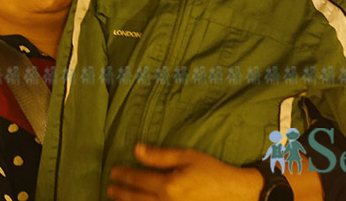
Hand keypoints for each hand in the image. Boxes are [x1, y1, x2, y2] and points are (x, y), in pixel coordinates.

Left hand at [107, 143, 264, 200]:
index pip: (138, 179)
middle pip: (136, 198)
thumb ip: (160, 155)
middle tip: (110, 188)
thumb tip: (136, 149)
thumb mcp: (187, 157)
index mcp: (169, 185)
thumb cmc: (212, 172)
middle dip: (121, 193)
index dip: (123, 175)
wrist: (235, 194)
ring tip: (118, 200)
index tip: (113, 172)